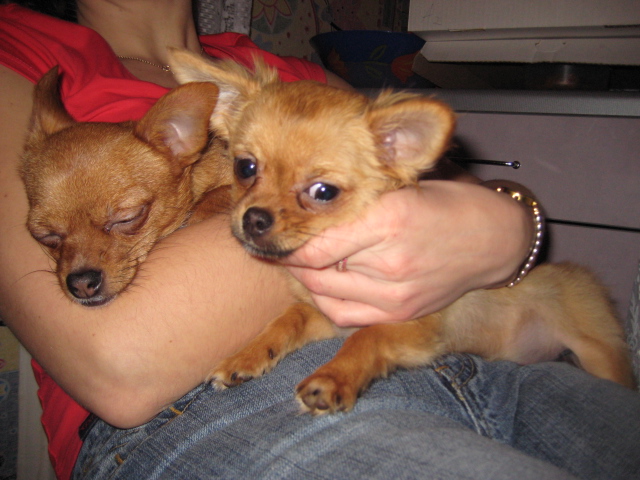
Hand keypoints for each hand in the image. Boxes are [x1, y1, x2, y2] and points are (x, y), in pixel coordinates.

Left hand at [282, 181, 531, 326]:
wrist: (497, 240)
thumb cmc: (451, 204)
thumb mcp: (403, 187)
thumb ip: (357, 204)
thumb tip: (306, 216)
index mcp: (389, 218)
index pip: (316, 241)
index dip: (287, 240)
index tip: (274, 232)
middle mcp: (390, 260)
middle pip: (314, 269)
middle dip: (289, 258)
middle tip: (277, 246)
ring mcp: (397, 293)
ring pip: (323, 293)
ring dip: (303, 279)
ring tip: (296, 264)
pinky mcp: (401, 312)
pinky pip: (343, 314)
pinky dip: (323, 301)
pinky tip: (320, 285)